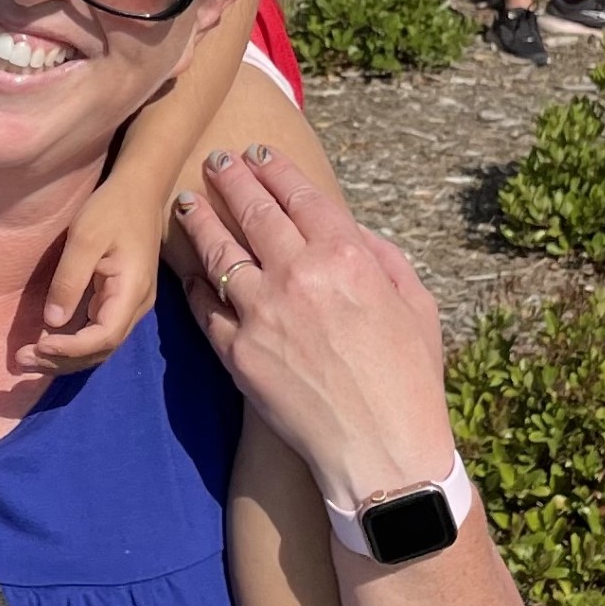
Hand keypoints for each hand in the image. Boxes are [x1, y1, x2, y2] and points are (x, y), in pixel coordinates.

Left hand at [27, 158, 161, 372]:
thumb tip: (51, 323)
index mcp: (132, 292)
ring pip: (98, 346)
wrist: (138, 191)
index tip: (38, 346)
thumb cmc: (112, 209)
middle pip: (100, 350)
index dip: (70, 349)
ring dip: (64, 357)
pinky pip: (95, 332)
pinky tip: (45, 344)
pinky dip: (71, 344)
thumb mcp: (85, 238)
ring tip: (27, 360)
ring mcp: (128, 305)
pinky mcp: (117, 300)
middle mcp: (134, 306)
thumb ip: (69, 279)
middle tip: (20, 362)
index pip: (103, 337)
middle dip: (61, 361)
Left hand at [174, 146, 455, 508]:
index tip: (259, 154)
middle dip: (230, 178)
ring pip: (218, 250)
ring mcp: (261, 312)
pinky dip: (196, 283)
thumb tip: (353, 233)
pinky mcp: (237, 350)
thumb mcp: (417, 307)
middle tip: (215, 161)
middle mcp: (298, 275)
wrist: (380, 451)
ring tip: (187, 202)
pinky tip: (190, 268)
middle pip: (253, 211)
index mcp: (346, 258)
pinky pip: (206, 305)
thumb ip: (384, 259)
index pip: (300, 195)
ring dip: (200, 219)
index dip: (275, 169)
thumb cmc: (409, 381)